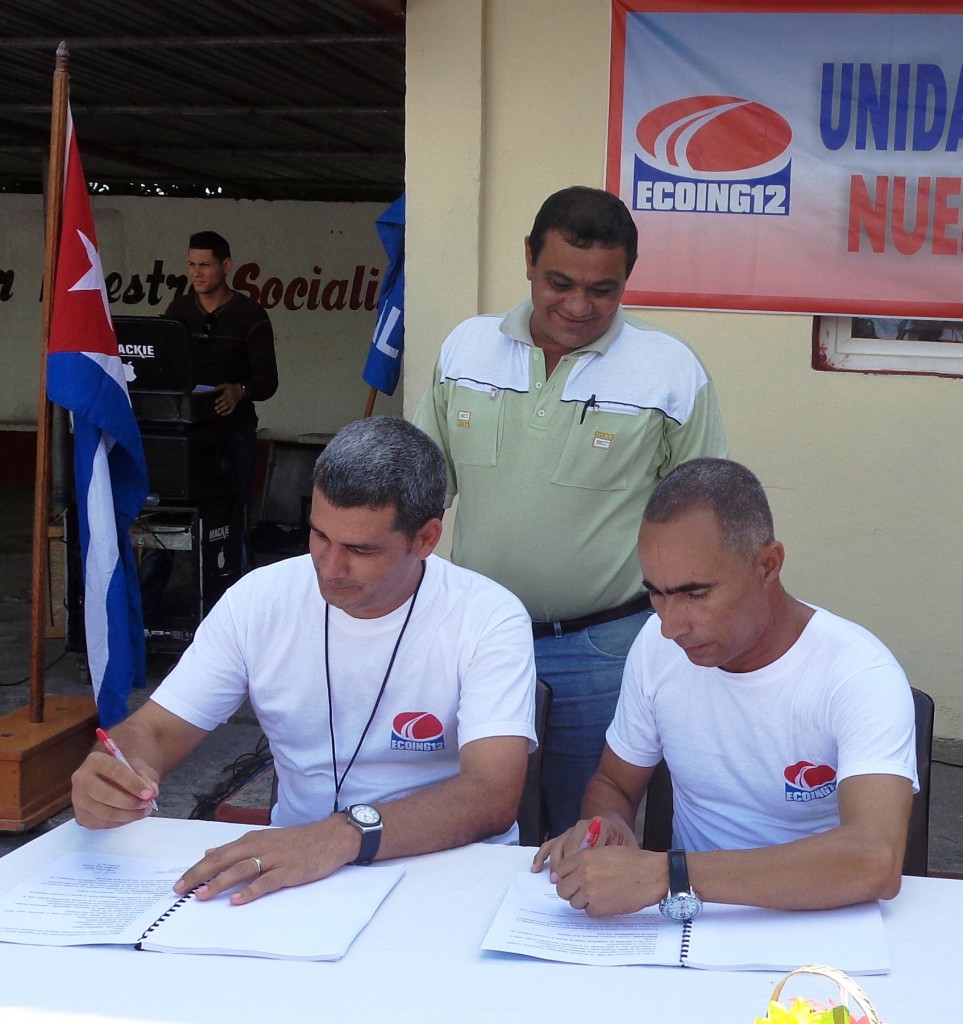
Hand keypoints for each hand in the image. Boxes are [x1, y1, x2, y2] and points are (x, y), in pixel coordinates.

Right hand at [70, 751, 158, 829]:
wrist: (113, 781)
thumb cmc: (126, 772)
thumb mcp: (137, 768)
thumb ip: (146, 777)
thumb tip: (152, 792)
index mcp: (95, 760)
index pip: (114, 771)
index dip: (133, 783)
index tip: (148, 793)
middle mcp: (81, 779)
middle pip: (105, 794)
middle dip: (130, 802)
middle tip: (147, 804)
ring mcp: (78, 799)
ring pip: (104, 812)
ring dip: (128, 815)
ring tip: (144, 810)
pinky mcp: (81, 816)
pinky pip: (102, 823)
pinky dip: (121, 822)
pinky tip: (131, 815)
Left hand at [173, 815, 361, 904]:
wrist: (329, 837)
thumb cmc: (297, 841)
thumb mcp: (265, 839)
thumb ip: (237, 847)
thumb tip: (209, 852)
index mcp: (252, 839)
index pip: (218, 854)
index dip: (197, 868)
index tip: (179, 883)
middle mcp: (259, 846)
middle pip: (224, 860)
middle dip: (200, 875)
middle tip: (180, 890)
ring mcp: (274, 859)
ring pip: (241, 869)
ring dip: (220, 882)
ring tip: (202, 895)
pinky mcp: (288, 871)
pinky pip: (265, 882)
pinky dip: (250, 891)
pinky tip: (236, 900)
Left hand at [213, 382, 243, 415]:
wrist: (240, 390)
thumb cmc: (231, 387)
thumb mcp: (226, 385)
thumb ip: (220, 386)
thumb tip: (215, 388)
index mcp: (228, 393)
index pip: (223, 397)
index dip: (219, 399)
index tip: (215, 402)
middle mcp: (230, 398)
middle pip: (225, 403)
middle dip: (220, 406)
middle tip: (215, 408)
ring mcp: (232, 402)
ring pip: (227, 407)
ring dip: (222, 410)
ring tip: (218, 412)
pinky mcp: (234, 405)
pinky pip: (231, 410)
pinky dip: (227, 413)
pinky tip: (222, 414)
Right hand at [531, 815, 636, 879]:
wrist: (612, 821)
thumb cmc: (621, 837)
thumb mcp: (629, 844)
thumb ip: (626, 855)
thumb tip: (621, 873)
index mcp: (600, 824)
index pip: (589, 839)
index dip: (585, 857)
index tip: (583, 875)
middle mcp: (582, 825)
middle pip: (570, 843)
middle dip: (567, 863)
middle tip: (565, 882)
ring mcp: (571, 831)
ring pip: (558, 844)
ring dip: (555, 862)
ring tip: (554, 879)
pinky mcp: (564, 836)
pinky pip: (549, 844)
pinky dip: (541, 856)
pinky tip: (536, 868)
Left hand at [552, 845, 669, 917]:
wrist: (650, 875)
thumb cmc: (631, 861)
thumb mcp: (603, 852)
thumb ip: (584, 860)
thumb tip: (567, 873)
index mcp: (583, 857)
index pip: (559, 870)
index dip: (565, 877)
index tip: (570, 881)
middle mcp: (583, 874)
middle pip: (562, 889)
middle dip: (571, 891)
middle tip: (582, 891)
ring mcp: (590, 892)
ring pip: (574, 902)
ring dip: (584, 901)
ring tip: (600, 895)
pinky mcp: (598, 907)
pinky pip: (588, 912)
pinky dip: (596, 909)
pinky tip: (608, 901)